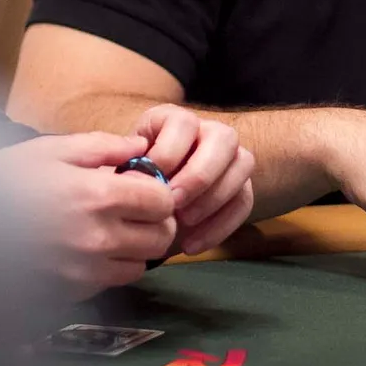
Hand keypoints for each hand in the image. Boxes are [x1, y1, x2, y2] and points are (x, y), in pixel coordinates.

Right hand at [0, 132, 176, 298]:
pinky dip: (110, 268)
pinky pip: (110, 281)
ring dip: (136, 248)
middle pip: (160, 237)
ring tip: (114, 230)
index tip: (145, 187)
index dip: (159, 192)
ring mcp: (84, 268)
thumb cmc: (10, 177)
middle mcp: (98, 237)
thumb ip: (106, 147)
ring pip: (140, 265)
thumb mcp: (57, 149)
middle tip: (137, 210)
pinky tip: (91, 249)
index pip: (164, 202)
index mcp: (100, 195)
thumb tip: (141, 149)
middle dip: (155, 222)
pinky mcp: (69, 289)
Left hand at [134, 105, 255, 255]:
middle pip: (224, 138)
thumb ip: (127, 172)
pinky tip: (193, 244)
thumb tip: (135, 180)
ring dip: (215, 197)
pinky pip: (245, 200)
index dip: (169, 152)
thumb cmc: (128, 185)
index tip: (150, 183)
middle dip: (200, 174)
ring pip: (243, 163)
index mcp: (174, 121)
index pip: (183, 122)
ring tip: (185, 224)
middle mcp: (208, 132)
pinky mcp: (241, 185)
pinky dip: (222, 225)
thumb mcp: (120, 173)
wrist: (143, 209)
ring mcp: (229, 157)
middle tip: (174, 203)